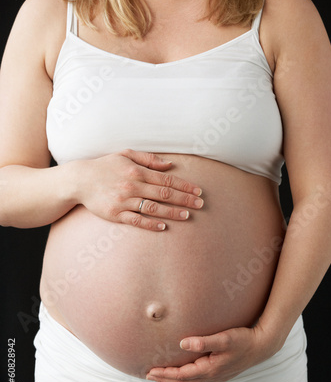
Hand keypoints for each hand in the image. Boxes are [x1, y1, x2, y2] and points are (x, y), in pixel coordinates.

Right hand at [75, 149, 203, 229]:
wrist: (79, 181)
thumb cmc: (105, 166)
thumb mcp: (126, 155)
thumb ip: (149, 159)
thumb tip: (170, 165)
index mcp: (137, 172)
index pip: (167, 179)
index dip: (184, 186)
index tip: (198, 191)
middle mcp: (133, 186)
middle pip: (164, 194)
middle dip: (185, 199)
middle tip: (201, 204)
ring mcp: (124, 201)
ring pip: (153, 208)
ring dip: (172, 212)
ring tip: (187, 216)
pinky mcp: (116, 214)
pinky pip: (136, 220)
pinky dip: (150, 224)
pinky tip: (163, 226)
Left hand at [146, 324, 279, 381]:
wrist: (262, 346)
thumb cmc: (243, 340)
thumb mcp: (224, 338)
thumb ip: (203, 341)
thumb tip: (182, 343)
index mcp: (210, 368)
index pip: (181, 375)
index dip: (165, 373)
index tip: (150, 371)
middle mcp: (212, 375)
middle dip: (165, 379)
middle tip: (149, 376)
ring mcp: (217, 376)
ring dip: (174, 381)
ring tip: (162, 378)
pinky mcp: (221, 372)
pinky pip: (198, 380)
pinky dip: (186, 380)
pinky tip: (185, 376)